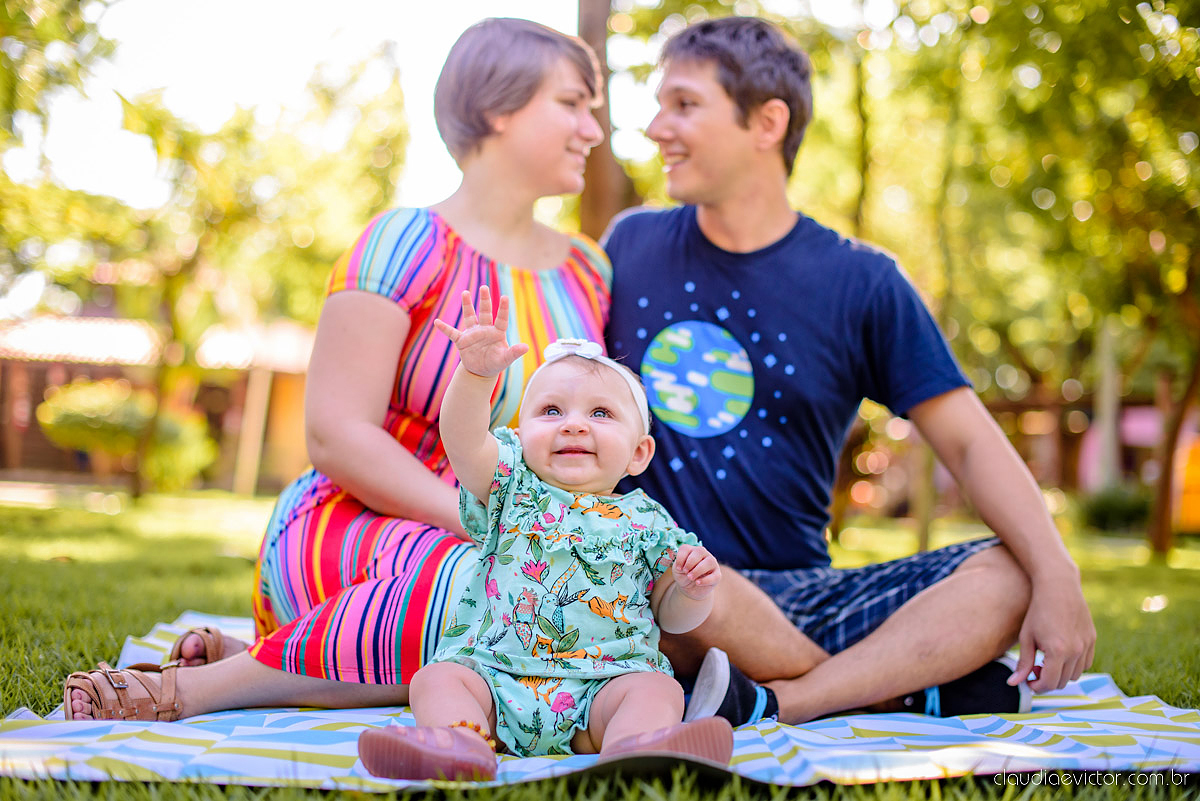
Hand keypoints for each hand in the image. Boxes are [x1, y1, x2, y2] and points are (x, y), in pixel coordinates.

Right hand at [434, 287, 528, 377]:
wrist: (481, 371)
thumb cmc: (496, 363)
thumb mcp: (505, 359)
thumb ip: (514, 352)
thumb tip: (526, 347)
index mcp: (497, 332)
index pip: (501, 318)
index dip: (503, 308)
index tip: (505, 297)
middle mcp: (485, 329)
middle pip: (485, 312)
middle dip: (485, 300)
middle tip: (484, 287)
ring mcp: (473, 333)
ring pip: (469, 317)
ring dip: (467, 305)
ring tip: (465, 293)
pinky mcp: (462, 341)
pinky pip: (452, 333)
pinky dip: (445, 328)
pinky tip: (437, 322)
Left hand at [672, 544, 720, 600]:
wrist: (689, 589)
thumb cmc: (683, 576)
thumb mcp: (678, 569)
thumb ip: (679, 564)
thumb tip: (686, 566)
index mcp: (692, 551)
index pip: (686, 548)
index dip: (680, 558)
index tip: (678, 568)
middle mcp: (704, 554)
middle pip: (699, 551)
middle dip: (690, 563)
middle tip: (685, 572)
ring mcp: (712, 564)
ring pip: (709, 562)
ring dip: (697, 570)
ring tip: (690, 578)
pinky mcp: (717, 575)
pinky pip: (714, 576)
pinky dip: (705, 580)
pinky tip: (697, 583)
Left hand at [1009, 571, 1095, 691]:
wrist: (1058, 588)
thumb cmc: (1038, 612)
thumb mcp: (1026, 637)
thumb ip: (1023, 663)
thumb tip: (1013, 684)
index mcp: (1057, 651)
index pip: (1049, 682)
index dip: (1036, 686)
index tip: (1028, 680)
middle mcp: (1075, 651)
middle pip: (1062, 682)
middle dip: (1047, 681)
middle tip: (1034, 668)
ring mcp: (1086, 646)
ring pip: (1075, 675)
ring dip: (1061, 674)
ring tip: (1047, 660)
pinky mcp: (1093, 640)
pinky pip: (1085, 664)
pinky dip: (1073, 665)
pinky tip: (1061, 653)